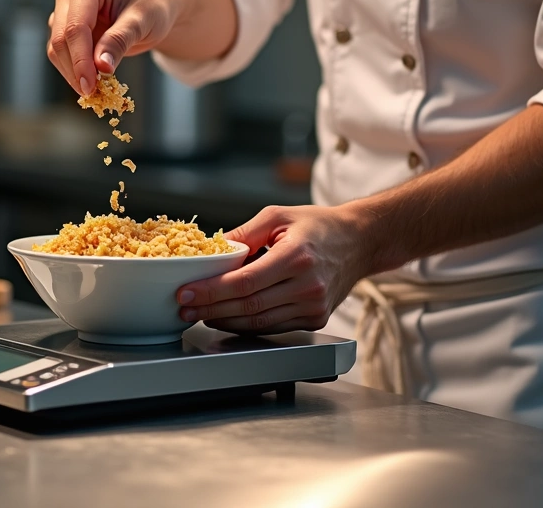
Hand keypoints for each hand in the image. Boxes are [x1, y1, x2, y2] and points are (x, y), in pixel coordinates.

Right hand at [47, 0, 191, 95]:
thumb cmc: (154, 2)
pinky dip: (75, 69)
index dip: (80, 60)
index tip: (90, 87)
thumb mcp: (144, 20)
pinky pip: (63, 53)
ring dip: (73, 72)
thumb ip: (120, 40)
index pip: (76, 27)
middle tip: (93, 94)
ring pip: (57, 48)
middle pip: (61, 39)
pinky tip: (93, 80)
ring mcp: (64, 8)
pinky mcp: (65, 25)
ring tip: (97, 89)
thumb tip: (101, 67)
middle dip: (75, 69)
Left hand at [175, 205, 374, 333]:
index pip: (245, 282)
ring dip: (224, 320)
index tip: (186, 293)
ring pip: (258, 322)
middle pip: (248, 306)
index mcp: (297, 257)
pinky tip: (227, 317)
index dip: (211, 291)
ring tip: (199, 313)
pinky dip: (246, 324)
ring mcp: (313, 306)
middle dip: (210, 308)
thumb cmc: (318, 226)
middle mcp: (308, 286)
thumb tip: (212, 250)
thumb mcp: (278, 216)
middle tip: (184, 307)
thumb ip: (244, 233)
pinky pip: (273, 326)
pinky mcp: (315, 319)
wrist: (358, 242)